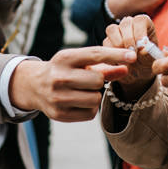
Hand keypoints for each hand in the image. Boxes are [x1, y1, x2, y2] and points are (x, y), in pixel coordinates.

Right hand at [9, 46, 136, 121]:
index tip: (132, 56)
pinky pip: (91, 113)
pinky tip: (79, 102)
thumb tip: (127, 68)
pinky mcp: (59, 114)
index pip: (95, 54)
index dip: (116, 54)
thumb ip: (105, 65)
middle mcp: (59, 77)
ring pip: (96, 98)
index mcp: (64, 58)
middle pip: (98, 80)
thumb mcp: (80, 63)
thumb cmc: (64, 70)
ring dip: (95, 96)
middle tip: (87, 80)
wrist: (34, 86)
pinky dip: (90, 108)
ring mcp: (58, 97)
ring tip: (83, 91)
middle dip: (98, 81)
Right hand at [102, 14, 159, 95]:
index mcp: (144, 24)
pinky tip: (118, 62)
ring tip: (126, 59)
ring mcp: (117, 31)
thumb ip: (149, 54)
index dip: (140, 32)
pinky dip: (111, 52)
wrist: (137, 74)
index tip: (142, 45)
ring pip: (112, 29)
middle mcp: (130, 24)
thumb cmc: (147, 63)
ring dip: (119, 45)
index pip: (140, 20)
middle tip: (133, 55)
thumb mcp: (152, 61)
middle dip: (129, 40)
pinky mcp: (107, 40)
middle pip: (126, 23)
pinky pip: (106, 42)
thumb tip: (143, 50)